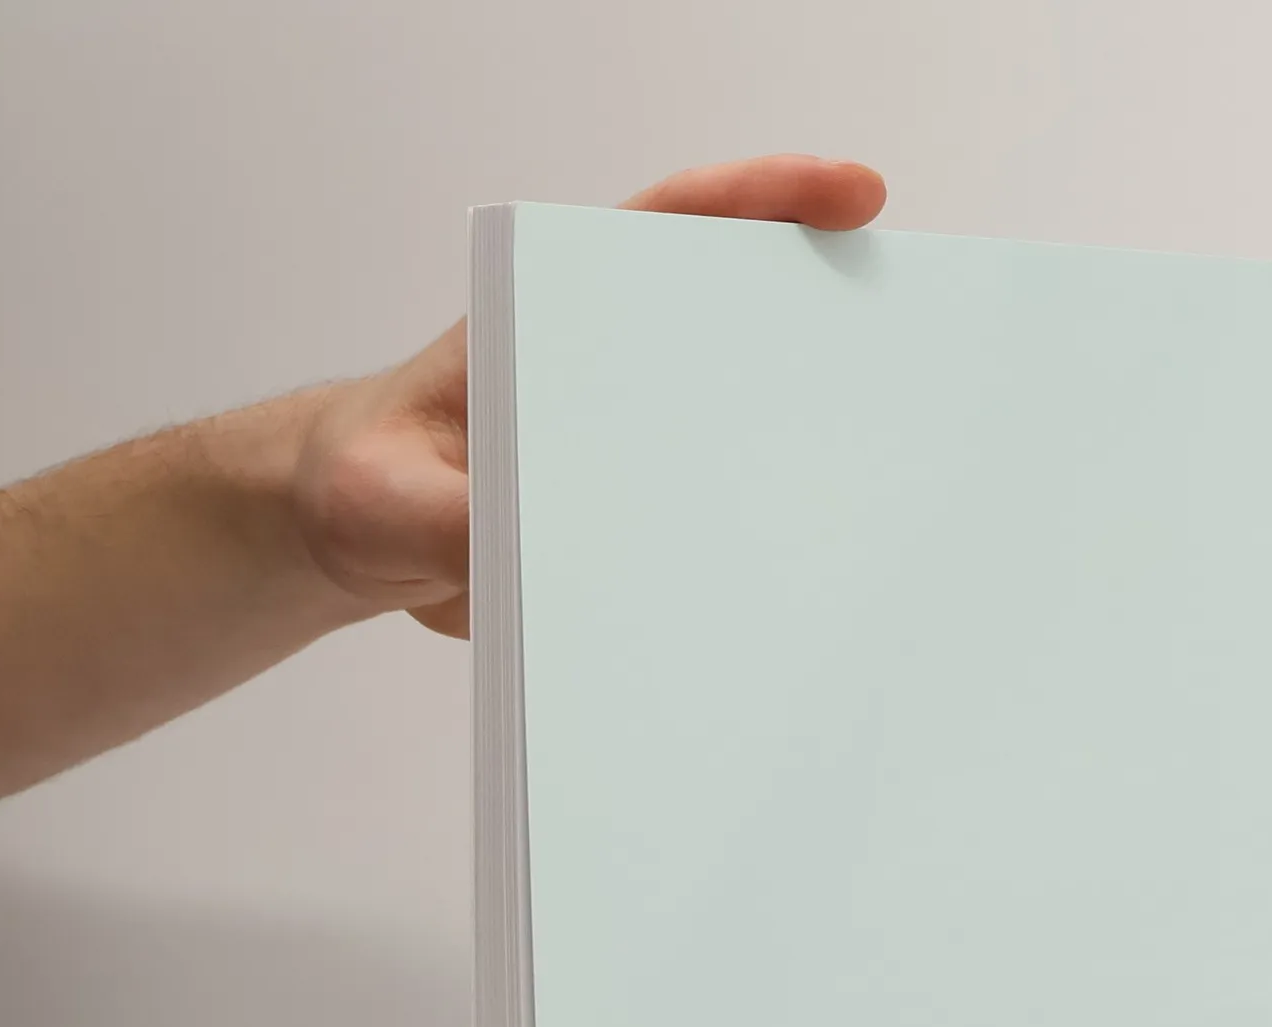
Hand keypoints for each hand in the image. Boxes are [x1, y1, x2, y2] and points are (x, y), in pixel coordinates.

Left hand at [290, 155, 887, 638]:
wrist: (360, 544)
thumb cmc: (367, 483)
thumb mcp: (385, 495)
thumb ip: (453, 522)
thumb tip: (535, 557)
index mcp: (556, 315)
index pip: (673, 230)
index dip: (766, 202)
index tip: (850, 197)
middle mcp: (613, 368)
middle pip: (741, 326)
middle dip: (829, 325)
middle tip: (911, 341)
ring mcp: (639, 445)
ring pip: (745, 432)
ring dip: (810, 456)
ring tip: (877, 489)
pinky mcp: (643, 522)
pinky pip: (721, 530)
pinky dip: (766, 552)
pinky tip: (808, 584)